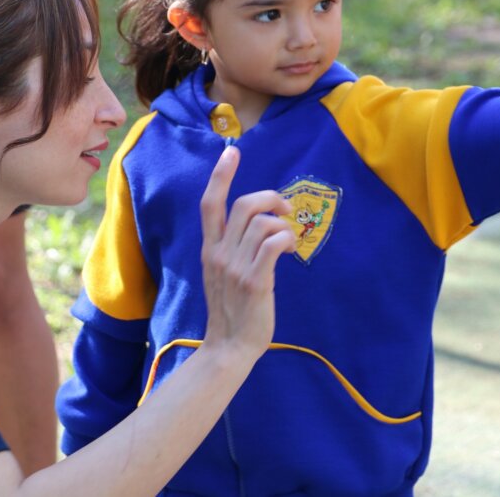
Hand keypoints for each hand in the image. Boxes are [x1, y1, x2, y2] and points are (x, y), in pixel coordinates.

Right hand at [199, 146, 294, 363]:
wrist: (229, 347)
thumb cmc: (231, 310)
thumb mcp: (221, 274)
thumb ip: (232, 249)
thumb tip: (259, 227)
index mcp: (210, 250)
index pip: (209, 204)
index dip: (221, 175)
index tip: (232, 152)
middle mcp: (220, 254)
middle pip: (244, 205)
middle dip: (270, 198)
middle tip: (286, 211)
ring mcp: (236, 268)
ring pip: (262, 223)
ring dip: (283, 224)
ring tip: (289, 239)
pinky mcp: (254, 282)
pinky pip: (273, 244)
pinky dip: (286, 239)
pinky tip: (290, 251)